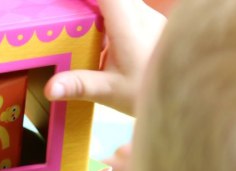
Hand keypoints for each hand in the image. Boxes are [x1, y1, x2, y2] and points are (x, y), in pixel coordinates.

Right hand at [44, 0, 164, 115]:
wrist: (184, 96)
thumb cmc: (148, 92)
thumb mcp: (109, 91)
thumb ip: (79, 85)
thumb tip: (50, 88)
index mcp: (128, 24)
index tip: (65, 5)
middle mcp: (140, 13)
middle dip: (86, 4)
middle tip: (64, 13)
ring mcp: (147, 16)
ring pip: (119, 2)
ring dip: (98, 9)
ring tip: (77, 27)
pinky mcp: (150, 23)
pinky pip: (126, 9)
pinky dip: (107, 16)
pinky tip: (99, 40)